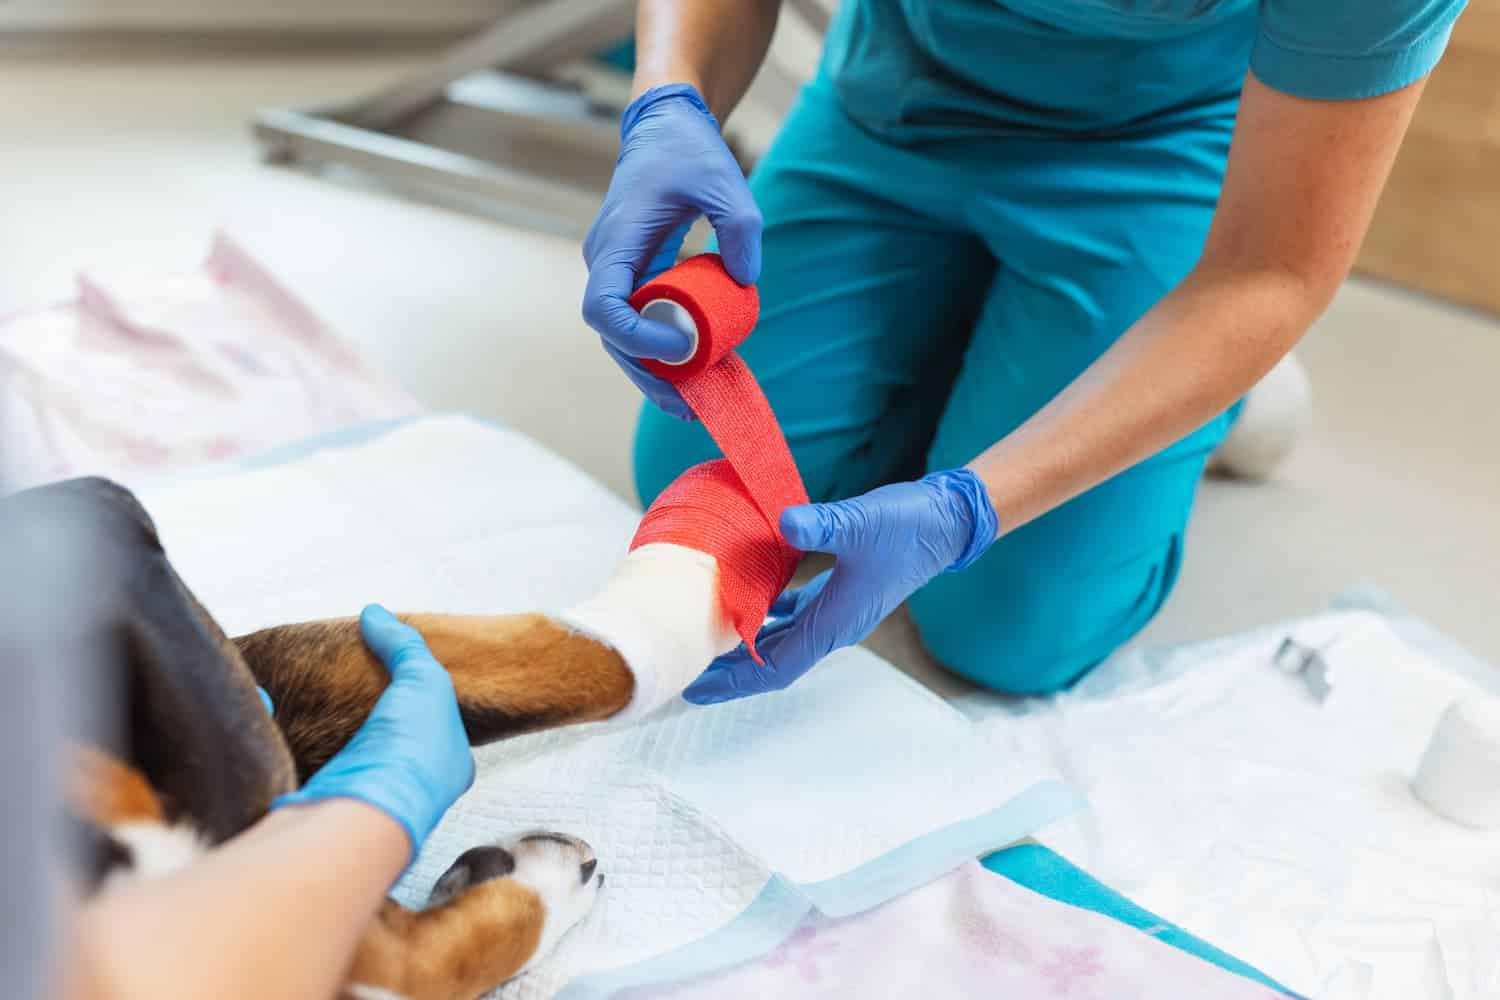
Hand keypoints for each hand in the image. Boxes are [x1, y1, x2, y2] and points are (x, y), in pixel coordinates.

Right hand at [274, 605, 474, 856]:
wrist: (364, 811)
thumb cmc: (411, 750)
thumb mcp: (424, 680)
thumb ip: (402, 644)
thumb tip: (374, 613)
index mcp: (450, 763)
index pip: (437, 723)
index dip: (418, 694)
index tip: (393, 673)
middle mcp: (412, 786)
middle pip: (390, 738)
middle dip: (368, 711)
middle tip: (345, 680)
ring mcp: (366, 797)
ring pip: (346, 751)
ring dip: (325, 723)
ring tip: (307, 690)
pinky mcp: (321, 801)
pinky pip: (303, 761)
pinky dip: (289, 733)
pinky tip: (275, 709)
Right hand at [581, 83, 761, 418]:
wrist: (666, 129)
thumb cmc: (687, 150)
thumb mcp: (723, 178)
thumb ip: (739, 225)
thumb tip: (746, 279)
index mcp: (616, 243)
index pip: (604, 307)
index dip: (637, 336)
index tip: (682, 342)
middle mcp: (608, 265)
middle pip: (615, 338)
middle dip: (650, 376)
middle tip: (690, 406)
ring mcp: (618, 274)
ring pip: (626, 339)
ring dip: (656, 374)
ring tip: (693, 406)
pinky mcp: (636, 278)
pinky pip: (643, 324)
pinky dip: (665, 353)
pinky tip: (694, 377)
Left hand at [683, 469, 998, 703]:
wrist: (946, 521)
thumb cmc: (908, 525)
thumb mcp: (862, 522)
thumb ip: (822, 523)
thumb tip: (782, 520)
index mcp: (835, 623)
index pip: (776, 666)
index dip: (735, 681)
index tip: (696, 688)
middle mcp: (834, 626)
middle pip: (772, 661)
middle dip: (730, 672)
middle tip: (685, 670)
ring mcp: (837, 611)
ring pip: (782, 640)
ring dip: (746, 647)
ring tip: (706, 645)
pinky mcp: (840, 592)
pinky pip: (794, 616)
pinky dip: (766, 617)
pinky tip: (746, 603)